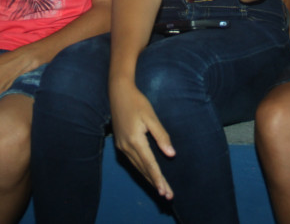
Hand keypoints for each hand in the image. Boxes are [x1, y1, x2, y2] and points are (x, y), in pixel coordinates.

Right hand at [110, 80, 175, 199]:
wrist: (118, 93)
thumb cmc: (137, 102)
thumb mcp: (151, 117)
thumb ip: (161, 136)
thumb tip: (171, 154)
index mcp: (135, 141)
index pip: (149, 164)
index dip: (158, 179)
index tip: (165, 191)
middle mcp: (126, 147)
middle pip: (144, 169)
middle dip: (156, 183)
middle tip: (168, 195)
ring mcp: (122, 146)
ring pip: (138, 167)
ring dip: (149, 179)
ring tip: (161, 190)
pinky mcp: (120, 144)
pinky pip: (133, 162)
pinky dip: (142, 170)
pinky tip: (149, 175)